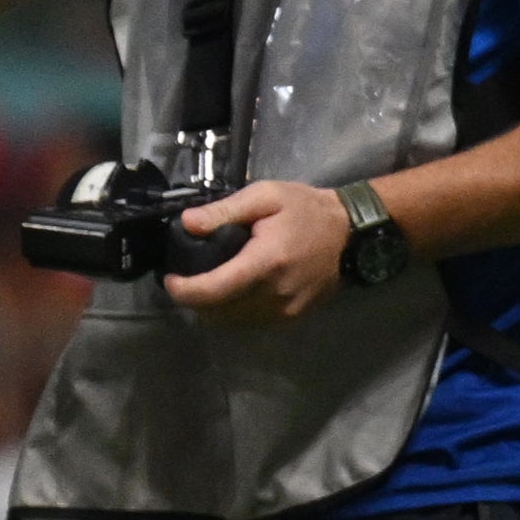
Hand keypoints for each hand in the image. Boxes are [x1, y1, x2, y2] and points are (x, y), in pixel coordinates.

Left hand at [160, 179, 349, 323]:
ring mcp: (286, 310)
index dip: (184, 291)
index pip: (214, 290)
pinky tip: (231, 293)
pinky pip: (251, 323)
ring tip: (206, 285)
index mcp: (266, 262)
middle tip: (186, 280)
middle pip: (218, 311)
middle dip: (195, 299)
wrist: (349, 232)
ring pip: (233, 322)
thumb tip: (187, 224)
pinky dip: (235, 312)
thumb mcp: (264, 196)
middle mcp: (276, 293)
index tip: (171, 280)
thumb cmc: (304, 210)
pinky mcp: (293, 318)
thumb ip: (223, 211)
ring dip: (213, 309)